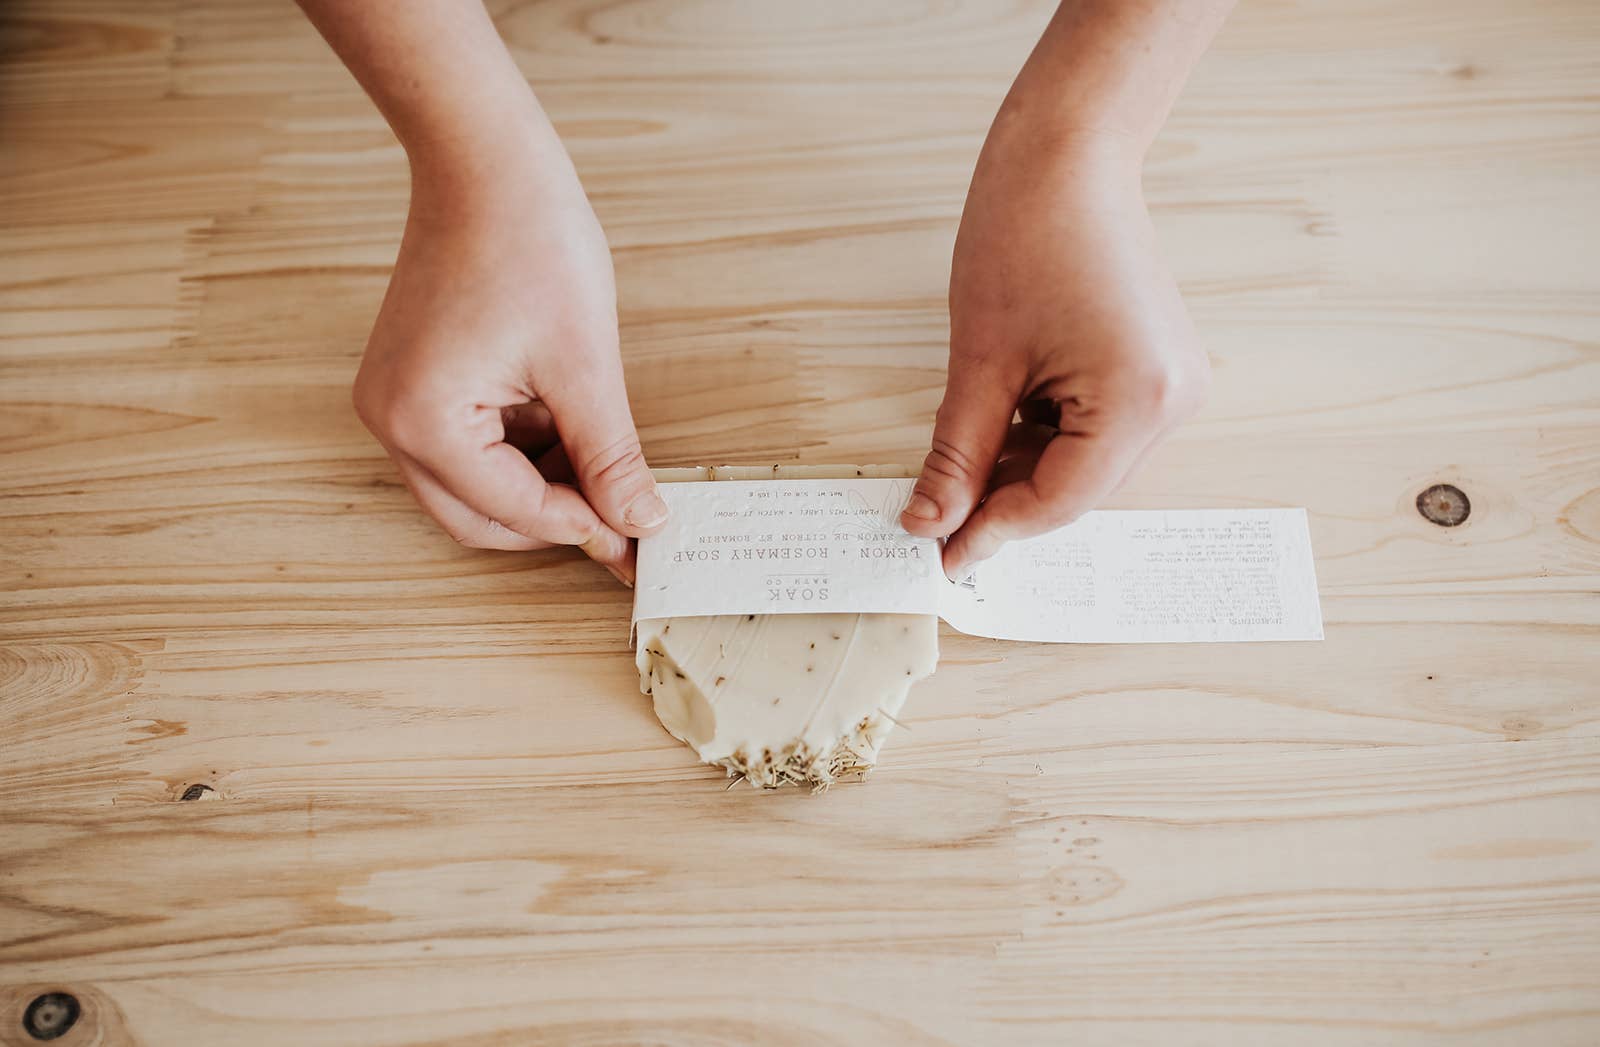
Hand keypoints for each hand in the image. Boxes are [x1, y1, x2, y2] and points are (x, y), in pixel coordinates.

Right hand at [353, 131, 664, 583]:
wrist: (485, 164)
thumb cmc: (530, 242)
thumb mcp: (585, 366)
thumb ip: (611, 458)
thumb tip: (641, 523)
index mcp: (424, 421)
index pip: (515, 512)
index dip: (585, 529)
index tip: (639, 545)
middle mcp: (391, 421)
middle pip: (480, 520)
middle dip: (555, 520)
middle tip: (624, 518)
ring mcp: (393, 401)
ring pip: (473, 490)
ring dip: (539, 488)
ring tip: (603, 462)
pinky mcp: (409, 382)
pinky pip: (465, 448)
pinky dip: (518, 453)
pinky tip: (567, 427)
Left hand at [901, 124, 1208, 577]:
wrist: (1068, 155)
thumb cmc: (1025, 235)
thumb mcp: (980, 363)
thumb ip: (959, 456)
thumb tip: (931, 524)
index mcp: (1139, 401)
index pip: (1060, 501)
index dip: (994, 532)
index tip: (941, 555)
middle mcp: (1174, 401)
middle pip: (1078, 488)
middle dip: (1007, 501)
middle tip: (938, 516)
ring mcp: (1175, 383)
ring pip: (1086, 463)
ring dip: (1025, 468)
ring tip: (964, 456)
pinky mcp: (1159, 368)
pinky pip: (1098, 429)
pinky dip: (1047, 436)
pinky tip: (1004, 419)